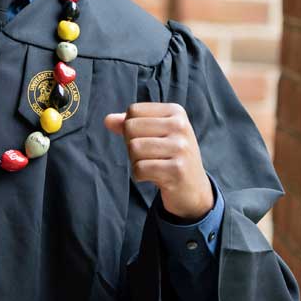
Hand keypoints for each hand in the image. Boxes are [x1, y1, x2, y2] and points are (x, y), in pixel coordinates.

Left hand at [104, 103, 213, 220]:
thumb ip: (130, 124)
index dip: (131, 128)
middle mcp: (180, 126)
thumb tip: (107, 120)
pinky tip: (154, 177)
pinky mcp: (177, 170)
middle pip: (130, 128)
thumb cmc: (169, 156)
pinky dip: (139, 175)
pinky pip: (139, 169)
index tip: (149, 139)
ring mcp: (181, 148)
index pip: (133, 111)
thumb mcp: (155, 134)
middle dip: (132, 145)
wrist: (193, 189)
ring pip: (133, 148)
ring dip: (135, 161)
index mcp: (175, 112)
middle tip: (149, 156)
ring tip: (152, 165)